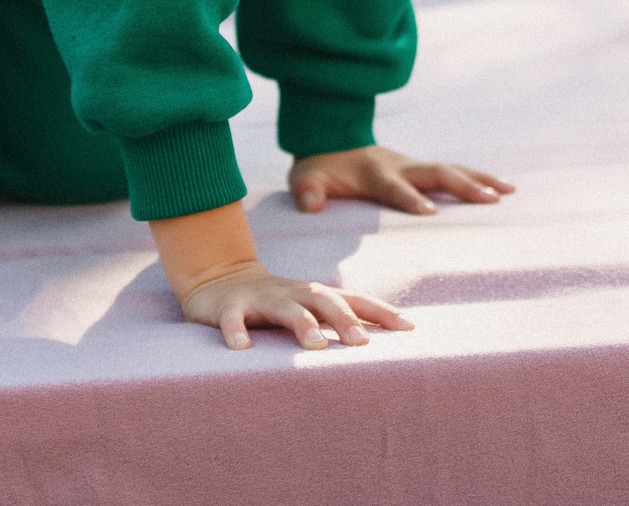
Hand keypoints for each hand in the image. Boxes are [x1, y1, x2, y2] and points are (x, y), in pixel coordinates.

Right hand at [179, 260, 413, 351]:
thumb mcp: (308, 309)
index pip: (355, 299)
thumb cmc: (276, 302)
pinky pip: (233, 319)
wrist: (219, 279)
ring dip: (302, 325)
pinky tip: (242, 348)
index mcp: (315, 295)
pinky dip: (236, 331)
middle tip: (362, 342)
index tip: (409, 328)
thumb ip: (338, 322)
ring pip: (285, 309)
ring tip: (316, 347)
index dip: (381, 312)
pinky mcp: (229, 307)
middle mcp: (294, 293)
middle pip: (324, 301)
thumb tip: (378, 344)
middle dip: (345, 319)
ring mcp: (262, 298)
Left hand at [290, 144, 513, 215]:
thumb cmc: (319, 167)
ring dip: (479, 179)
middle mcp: (399, 165)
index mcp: (374, 172)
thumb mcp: (305, 177)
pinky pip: (453, 172)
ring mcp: (413, 165)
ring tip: (509, 191)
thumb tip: (311, 204)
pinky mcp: (420, 169)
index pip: (394, 187)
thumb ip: (308, 190)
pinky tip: (501, 188)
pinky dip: (478, 177)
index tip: (431, 212)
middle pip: (436, 174)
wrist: (330, 138)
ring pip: (451, 169)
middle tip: (491, 199)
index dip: (410, 198)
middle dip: (463, 186)